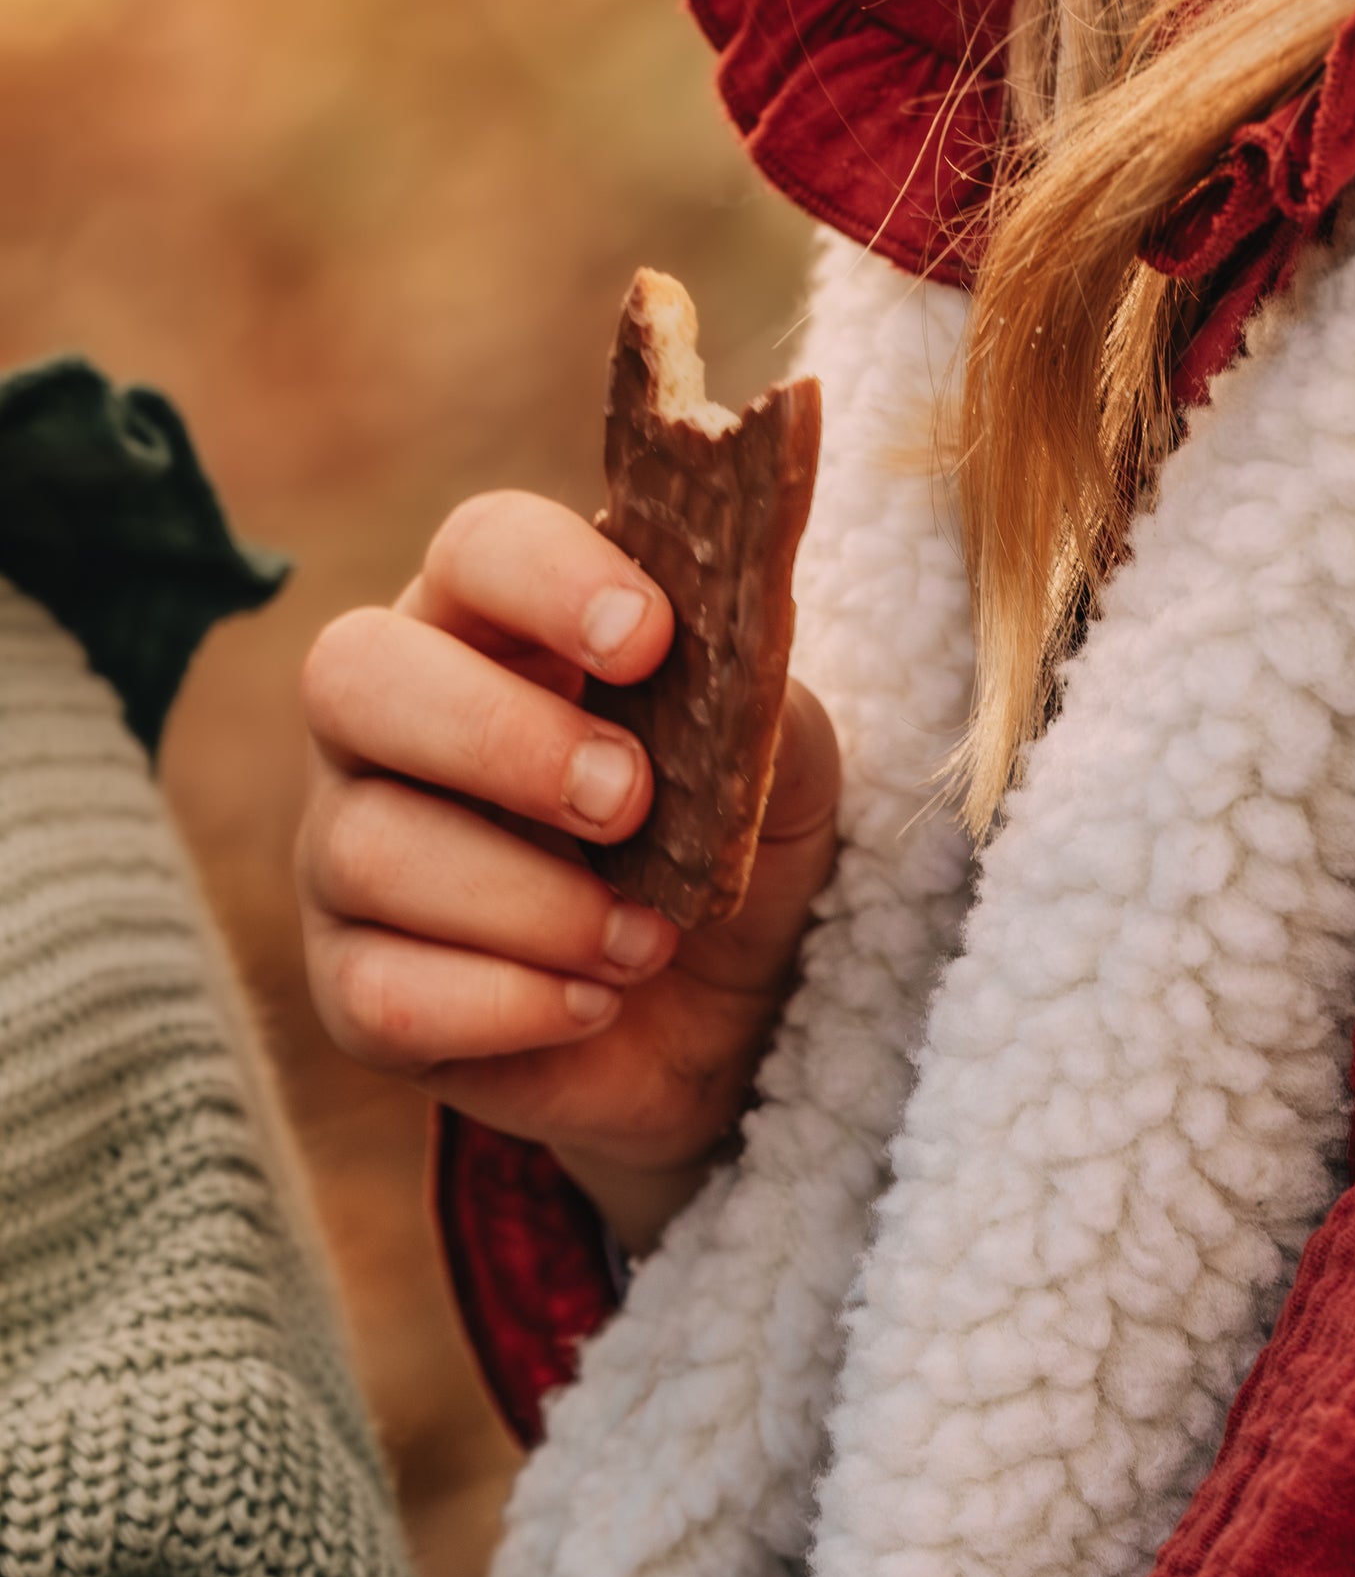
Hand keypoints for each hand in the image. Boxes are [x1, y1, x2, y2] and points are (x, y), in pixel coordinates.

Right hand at [297, 490, 842, 1252]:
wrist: (729, 1024)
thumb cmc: (729, 858)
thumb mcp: (783, 778)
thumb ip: (762, 711)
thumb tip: (736, 668)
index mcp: (494, 631)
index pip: (475, 552)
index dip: (547, 578)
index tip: (648, 638)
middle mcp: (390, 728)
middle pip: (353, 674)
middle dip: (499, 737)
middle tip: (625, 801)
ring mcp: (350, 857)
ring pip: (368, 849)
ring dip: (536, 903)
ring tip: (647, 943)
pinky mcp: (354, 988)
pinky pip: (380, 993)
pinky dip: (506, 1003)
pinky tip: (592, 1004)